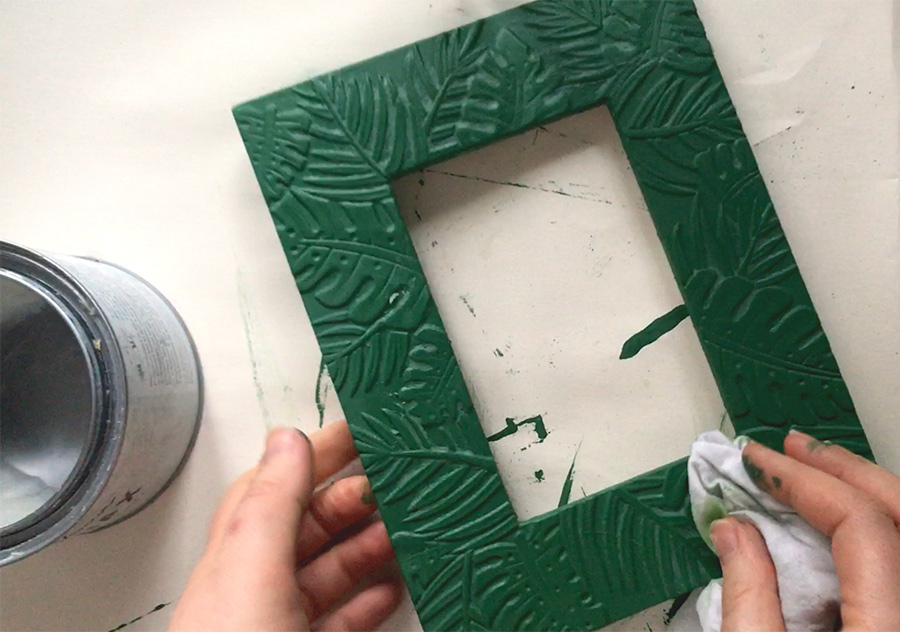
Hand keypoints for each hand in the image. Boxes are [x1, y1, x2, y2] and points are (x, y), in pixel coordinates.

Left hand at [169, 421, 401, 631]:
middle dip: (350, 497)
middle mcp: (251, 590)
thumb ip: (274, 503)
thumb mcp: (253, 571)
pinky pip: (339, 617)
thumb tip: (287, 438)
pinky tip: (387, 589)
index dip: (314, 454)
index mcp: (231, 560)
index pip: (273, 487)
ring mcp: (276, 623)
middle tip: (391, 480)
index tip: (357, 432)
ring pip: (326, 571)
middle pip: (305, 527)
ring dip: (366, 545)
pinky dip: (367, 599)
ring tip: (399, 529)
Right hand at [711, 430, 899, 630]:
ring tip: (814, 473)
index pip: (863, 524)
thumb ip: (750, 597)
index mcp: (889, 628)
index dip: (806, 481)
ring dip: (861, 493)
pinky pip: (897, 562)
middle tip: (793, 448)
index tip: (758, 464)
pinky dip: (870, 529)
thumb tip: (734, 531)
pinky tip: (833, 523)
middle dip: (844, 470)